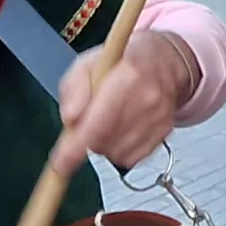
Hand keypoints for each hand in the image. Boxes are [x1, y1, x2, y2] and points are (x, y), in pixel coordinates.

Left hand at [52, 28, 193, 171]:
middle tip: (87, 122)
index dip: (75, 147)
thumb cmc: (123, 61)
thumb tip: (70, 118)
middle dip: (87, 140)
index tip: (60, 164)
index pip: (99, 122)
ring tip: (106, 122)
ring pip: (118, 154)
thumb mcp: (87, 63)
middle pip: (106, 141)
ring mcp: (160, 118)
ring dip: (104, 145)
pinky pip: (132, 158)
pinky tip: (120, 130)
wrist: (165, 61)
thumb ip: (73, 89)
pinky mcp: (165, 133)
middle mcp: (149, 98)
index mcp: (130, 74)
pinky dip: (120, 150)